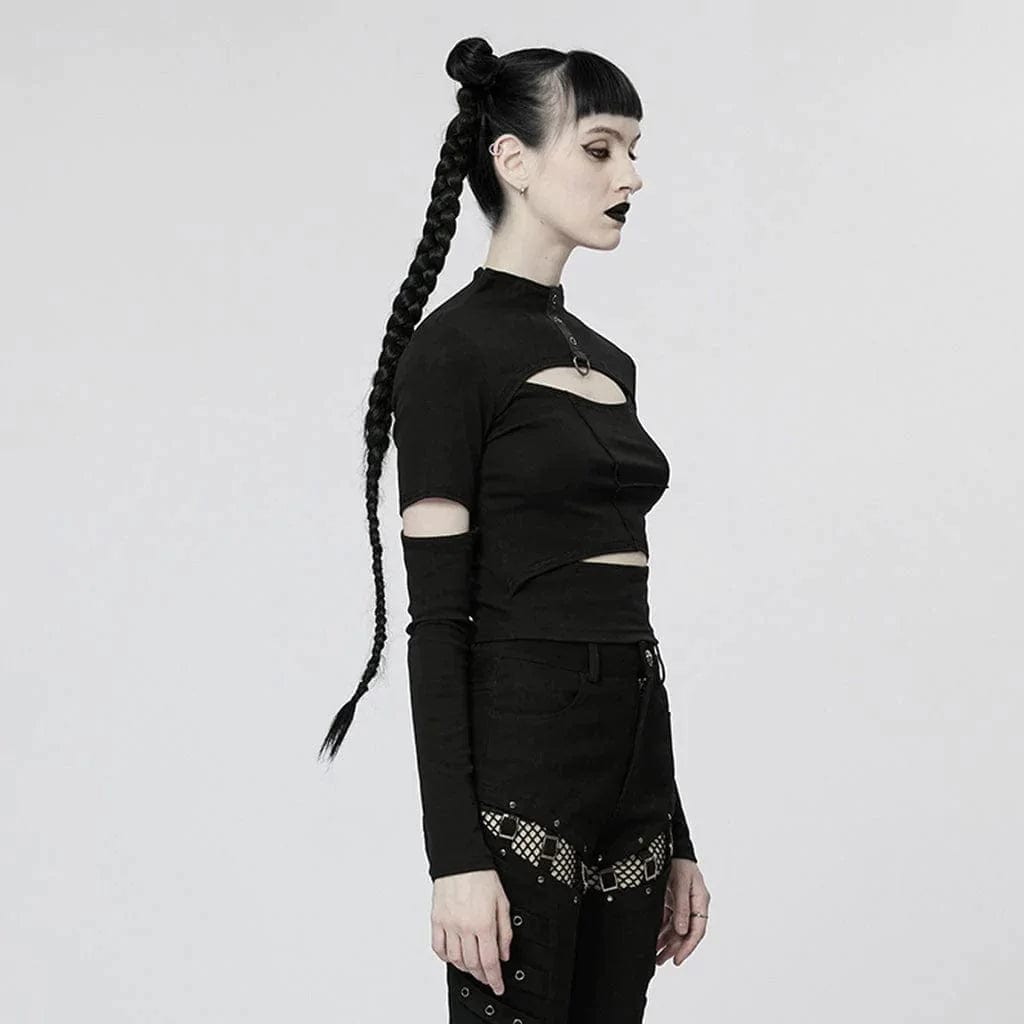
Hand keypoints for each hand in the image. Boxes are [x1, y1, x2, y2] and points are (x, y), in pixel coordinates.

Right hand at [431, 868, 512, 996]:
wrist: (460, 859)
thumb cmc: (482, 875)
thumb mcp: (503, 902)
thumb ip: (505, 930)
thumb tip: (504, 953)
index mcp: (483, 923)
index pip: (490, 962)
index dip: (495, 979)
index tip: (498, 987)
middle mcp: (464, 927)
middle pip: (473, 964)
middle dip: (482, 975)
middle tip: (487, 977)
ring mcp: (448, 925)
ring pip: (455, 959)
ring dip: (465, 968)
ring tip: (472, 967)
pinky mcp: (436, 920)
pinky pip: (438, 947)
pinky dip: (446, 957)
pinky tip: (453, 956)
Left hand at [656, 858, 708, 965]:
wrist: (671, 846)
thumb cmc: (679, 862)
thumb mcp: (680, 884)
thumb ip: (681, 907)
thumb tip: (682, 931)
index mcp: (700, 901)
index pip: (697, 930)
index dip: (688, 947)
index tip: (678, 960)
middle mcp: (694, 905)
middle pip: (686, 933)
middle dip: (674, 949)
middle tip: (661, 961)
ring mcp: (684, 903)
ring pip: (676, 929)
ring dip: (666, 942)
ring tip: (656, 955)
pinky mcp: (674, 901)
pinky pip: (669, 920)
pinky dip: (662, 930)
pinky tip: (654, 938)